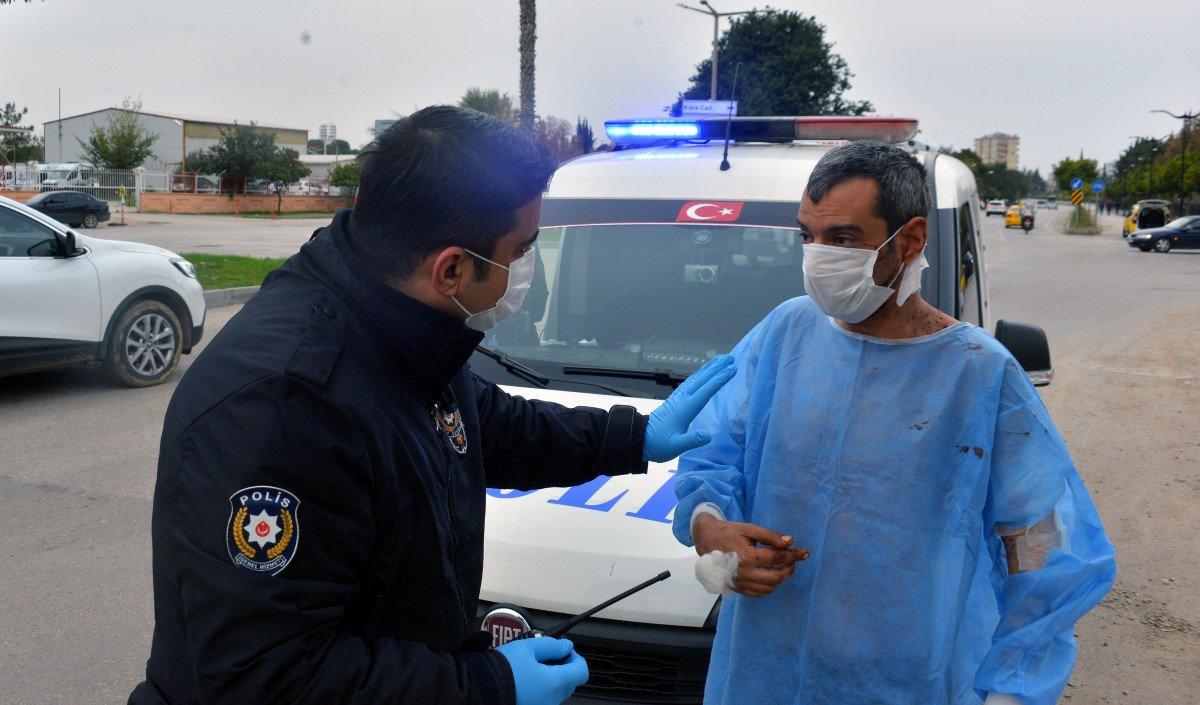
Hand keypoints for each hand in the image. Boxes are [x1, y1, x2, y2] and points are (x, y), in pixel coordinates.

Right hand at [495, 636, 588, 704]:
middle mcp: (551, 699)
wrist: (480, 688)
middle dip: (563, 666)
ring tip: (533, 664)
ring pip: (557, 690)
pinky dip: (541, 687)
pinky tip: (527, 677)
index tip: (564, 648)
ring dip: (551, 676)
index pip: (581, 671)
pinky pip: (544, 697)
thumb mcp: (528, 647)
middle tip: (548, 654)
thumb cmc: (502, 670)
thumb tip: (566, 646)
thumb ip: (552, 645)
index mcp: (555, 683)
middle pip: (570, 681)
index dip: (575, 656)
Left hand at [643, 355, 735, 461]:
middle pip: (702, 380)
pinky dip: (699, 375)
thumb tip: (708, 435)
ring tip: (720, 359)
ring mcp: (678, 398)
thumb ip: (691, 440)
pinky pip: (690, 383)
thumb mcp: (675, 446)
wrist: (639, 439)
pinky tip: (703, 373)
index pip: (706, 391)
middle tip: (731, 357)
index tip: (732, 369)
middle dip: (717, 368)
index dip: (720, 379)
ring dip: (708, 368)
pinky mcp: (675, 400)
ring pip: (695, 378)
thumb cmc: (657, 444)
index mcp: (685, 409)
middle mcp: (682, 399)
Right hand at [692, 513, 808, 597]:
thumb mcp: (749, 529)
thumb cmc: (728, 532)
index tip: (804, 553)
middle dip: (789, 569)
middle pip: (775, 577)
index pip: (777, 558)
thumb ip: (770, 536)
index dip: (793, 555)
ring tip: (782, 567)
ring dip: (780, 578)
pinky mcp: (736, 587)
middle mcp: (743, 572)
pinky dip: (768, 587)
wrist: (705, 540)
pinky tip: (770, 575)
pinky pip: (758, 593)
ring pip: (768, 588)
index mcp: (746, 556)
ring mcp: (739, 582)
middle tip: (793, 561)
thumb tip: (790, 542)